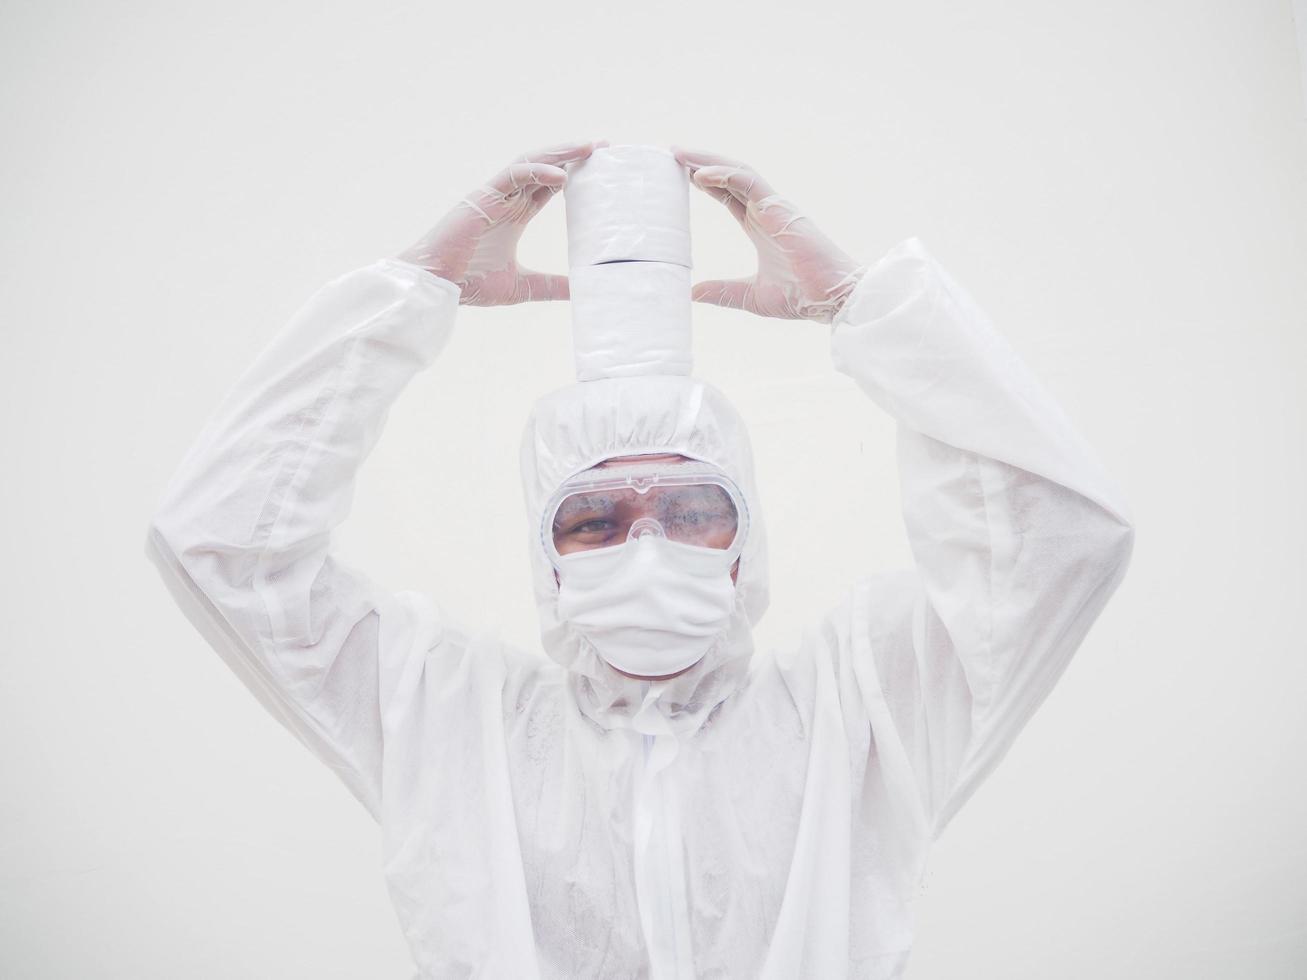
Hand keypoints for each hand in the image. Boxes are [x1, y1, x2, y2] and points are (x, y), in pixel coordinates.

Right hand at [399, 139, 606, 305]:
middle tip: (603, 146)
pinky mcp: (482, 197)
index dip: (574, 173)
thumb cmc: (471, 284)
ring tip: (588, 147)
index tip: (600, 166)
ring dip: (559, 153)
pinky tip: (562, 175)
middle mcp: (506, 200)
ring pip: (531, 163)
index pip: (549, 186)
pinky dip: (537, 171)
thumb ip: (550, 286)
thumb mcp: (523, 287)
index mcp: (515, 215)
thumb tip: (580, 291)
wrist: (439, 286)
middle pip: (545, 167)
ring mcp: (494, 195)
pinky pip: (513, 174)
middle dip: (573, 155)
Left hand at [671, 147, 865, 322]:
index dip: (706, 183)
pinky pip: (747, 182)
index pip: (728, 196)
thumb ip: (722, 291)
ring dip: (708, 161)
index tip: (682, 174)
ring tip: (680, 155)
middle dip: (701, 163)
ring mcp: (774, 207)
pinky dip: (723, 175)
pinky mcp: (779, 208)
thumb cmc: (801, 297)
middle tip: (674, 155)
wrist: (829, 300)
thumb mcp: (750, 296)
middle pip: (729, 177)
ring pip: (737, 172)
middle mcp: (766, 211)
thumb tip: (692, 293)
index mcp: (760, 226)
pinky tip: (700, 175)